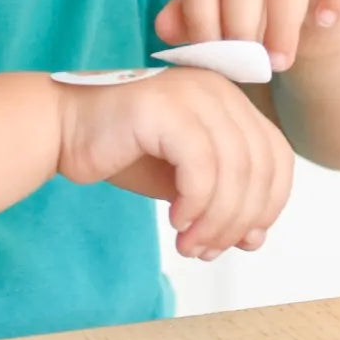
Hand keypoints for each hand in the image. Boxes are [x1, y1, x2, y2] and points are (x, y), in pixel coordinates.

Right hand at [56, 68, 293, 260]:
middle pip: (260, 165)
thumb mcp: (183, 183)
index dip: (269, 204)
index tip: (242, 239)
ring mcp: (192, 94)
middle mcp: (218, 90)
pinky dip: (195, 202)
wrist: (62, 129)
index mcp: (229, 101)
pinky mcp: (165, 108)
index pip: (277, 157)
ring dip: (216, 219)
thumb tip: (254, 238)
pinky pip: (201, 166)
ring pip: (234, 169)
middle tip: (208, 250)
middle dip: (239, 219)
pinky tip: (175, 221)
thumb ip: (221, 201)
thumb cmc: (120, 152)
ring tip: (190, 245)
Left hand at [155, 0, 339, 71]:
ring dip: (283, 20)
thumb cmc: (250, 20)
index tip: (210, 54)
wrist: (306, 24)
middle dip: (239, 21)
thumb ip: (188, 21)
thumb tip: (164, 28)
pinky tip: (325, 23)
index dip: (200, 15)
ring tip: (278, 61)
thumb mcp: (214, 22)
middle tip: (244, 63)